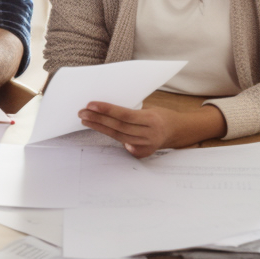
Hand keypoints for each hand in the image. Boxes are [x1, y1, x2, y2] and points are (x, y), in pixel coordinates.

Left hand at [78, 102, 226, 157]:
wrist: (177, 131)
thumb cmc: (161, 115)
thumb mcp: (150, 108)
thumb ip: (132, 111)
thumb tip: (107, 108)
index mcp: (152, 119)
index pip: (124, 114)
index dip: (106, 110)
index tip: (90, 104)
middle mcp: (149, 134)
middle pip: (118, 127)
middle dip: (98, 119)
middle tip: (82, 112)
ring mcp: (146, 146)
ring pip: (118, 137)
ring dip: (99, 128)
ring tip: (86, 120)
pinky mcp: (143, 154)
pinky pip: (123, 145)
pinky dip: (111, 138)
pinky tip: (99, 130)